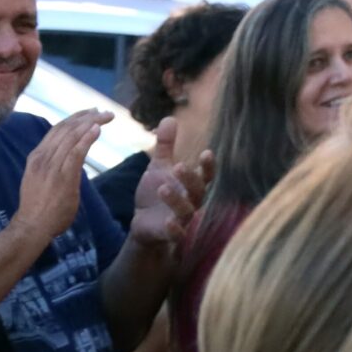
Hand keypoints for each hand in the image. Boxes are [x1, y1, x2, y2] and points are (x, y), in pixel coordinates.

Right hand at [9, 110, 106, 249]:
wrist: (32, 225)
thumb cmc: (38, 206)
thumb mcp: (41, 178)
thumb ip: (54, 165)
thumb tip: (71, 156)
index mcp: (37, 156)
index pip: (56, 129)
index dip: (74, 118)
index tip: (90, 112)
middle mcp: (42, 157)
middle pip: (66, 129)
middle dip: (86, 117)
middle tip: (103, 111)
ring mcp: (51, 166)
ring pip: (72, 137)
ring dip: (91, 123)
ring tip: (106, 116)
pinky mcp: (62, 176)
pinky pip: (75, 152)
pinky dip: (87, 138)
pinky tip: (97, 129)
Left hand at [126, 117, 212, 254]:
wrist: (143, 221)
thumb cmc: (156, 192)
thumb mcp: (158, 167)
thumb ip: (165, 145)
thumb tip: (169, 118)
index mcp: (191, 184)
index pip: (206, 174)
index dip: (208, 165)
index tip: (206, 152)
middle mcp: (191, 200)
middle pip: (198, 190)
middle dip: (190, 178)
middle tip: (179, 166)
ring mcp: (182, 218)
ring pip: (187, 210)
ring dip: (177, 199)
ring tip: (163, 187)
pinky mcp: (170, 234)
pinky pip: (177, 233)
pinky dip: (174, 228)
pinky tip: (168, 221)